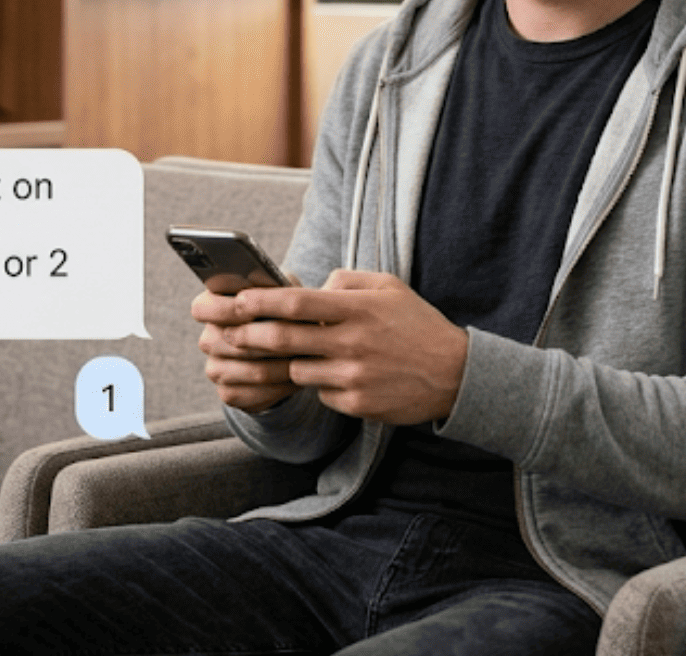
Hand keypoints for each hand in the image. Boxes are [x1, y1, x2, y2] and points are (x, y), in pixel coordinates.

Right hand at [192, 287, 298, 413]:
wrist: (285, 350)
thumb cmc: (282, 312)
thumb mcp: (280, 292)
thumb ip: (274, 287)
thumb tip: (275, 290)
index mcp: (209, 307)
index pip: (202, 309)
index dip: (228, 308)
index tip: (256, 308)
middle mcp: (208, 339)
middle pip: (232, 341)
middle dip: (272, 338)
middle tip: (303, 336)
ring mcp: (215, 368)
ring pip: (253, 370)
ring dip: (284, 365)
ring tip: (308, 357)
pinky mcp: (228, 393)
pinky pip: (255, 394)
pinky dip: (281, 387)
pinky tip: (297, 376)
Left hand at [219, 270, 467, 425]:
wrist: (454, 374)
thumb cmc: (417, 325)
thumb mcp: (388, 288)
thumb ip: (346, 281)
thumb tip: (313, 288)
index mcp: (357, 310)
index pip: (297, 303)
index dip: (262, 301)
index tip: (239, 300)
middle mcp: (351, 343)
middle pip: (285, 339)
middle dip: (251, 336)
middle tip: (231, 333)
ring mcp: (352, 376)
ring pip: (297, 370)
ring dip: (289, 363)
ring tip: (294, 355)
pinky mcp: (355, 404)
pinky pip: (320, 393)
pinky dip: (320, 384)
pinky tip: (337, 376)